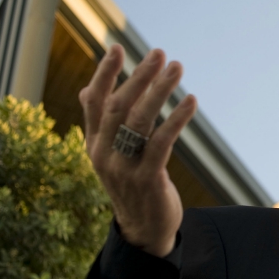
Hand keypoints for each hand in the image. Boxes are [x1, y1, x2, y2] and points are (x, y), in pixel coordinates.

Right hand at [79, 44, 197, 257]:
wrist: (143, 231)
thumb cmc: (131, 184)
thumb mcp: (110, 155)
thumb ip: (102, 124)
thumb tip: (87, 88)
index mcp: (94, 144)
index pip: (94, 103)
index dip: (104, 74)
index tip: (117, 47)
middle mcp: (104, 154)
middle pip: (118, 106)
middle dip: (139, 77)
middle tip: (159, 53)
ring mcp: (124, 168)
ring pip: (140, 121)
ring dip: (160, 91)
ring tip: (177, 68)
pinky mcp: (148, 179)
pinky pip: (162, 142)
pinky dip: (177, 119)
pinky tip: (191, 101)